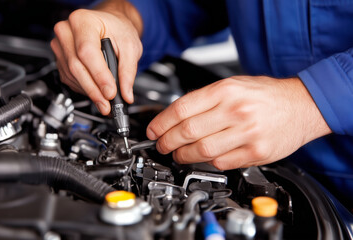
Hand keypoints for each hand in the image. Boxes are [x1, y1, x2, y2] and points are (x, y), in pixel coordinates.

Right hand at [51, 0, 142, 114]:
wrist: (109, 25)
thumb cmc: (117, 29)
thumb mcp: (130, 45)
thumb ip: (128, 70)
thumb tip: (125, 93)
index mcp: (83, 21)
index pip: (87, 52)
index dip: (99, 75)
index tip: (110, 92)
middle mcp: (67, 31)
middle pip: (76, 66)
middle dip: (93, 90)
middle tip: (107, 104)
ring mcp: (60, 46)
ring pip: (71, 76)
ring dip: (88, 92)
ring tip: (104, 102)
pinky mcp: (60, 59)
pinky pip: (69, 78)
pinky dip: (83, 88)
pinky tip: (95, 91)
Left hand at [146, 76, 330, 169]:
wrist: (302, 105)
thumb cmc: (266, 95)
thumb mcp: (233, 84)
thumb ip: (205, 99)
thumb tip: (175, 117)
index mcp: (226, 90)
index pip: (182, 108)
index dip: (161, 122)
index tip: (153, 130)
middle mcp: (235, 110)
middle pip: (187, 131)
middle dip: (167, 142)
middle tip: (161, 145)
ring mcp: (246, 133)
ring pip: (201, 150)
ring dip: (182, 155)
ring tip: (177, 154)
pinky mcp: (255, 152)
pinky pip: (221, 162)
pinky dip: (207, 162)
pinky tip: (202, 158)